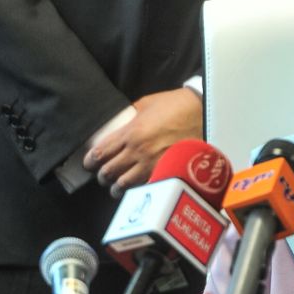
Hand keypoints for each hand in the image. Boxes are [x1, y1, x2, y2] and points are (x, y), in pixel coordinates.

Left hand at [83, 88, 202, 196]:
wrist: (204, 112)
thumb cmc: (177, 105)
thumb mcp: (147, 104)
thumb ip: (131, 115)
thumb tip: (122, 121)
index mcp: (131, 133)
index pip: (100, 152)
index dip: (90, 161)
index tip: (89, 164)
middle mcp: (138, 151)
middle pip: (109, 171)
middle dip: (102, 175)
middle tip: (102, 176)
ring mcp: (153, 164)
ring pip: (124, 183)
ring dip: (116, 187)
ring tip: (115, 187)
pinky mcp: (167, 172)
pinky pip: (146, 186)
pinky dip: (138, 189)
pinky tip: (136, 189)